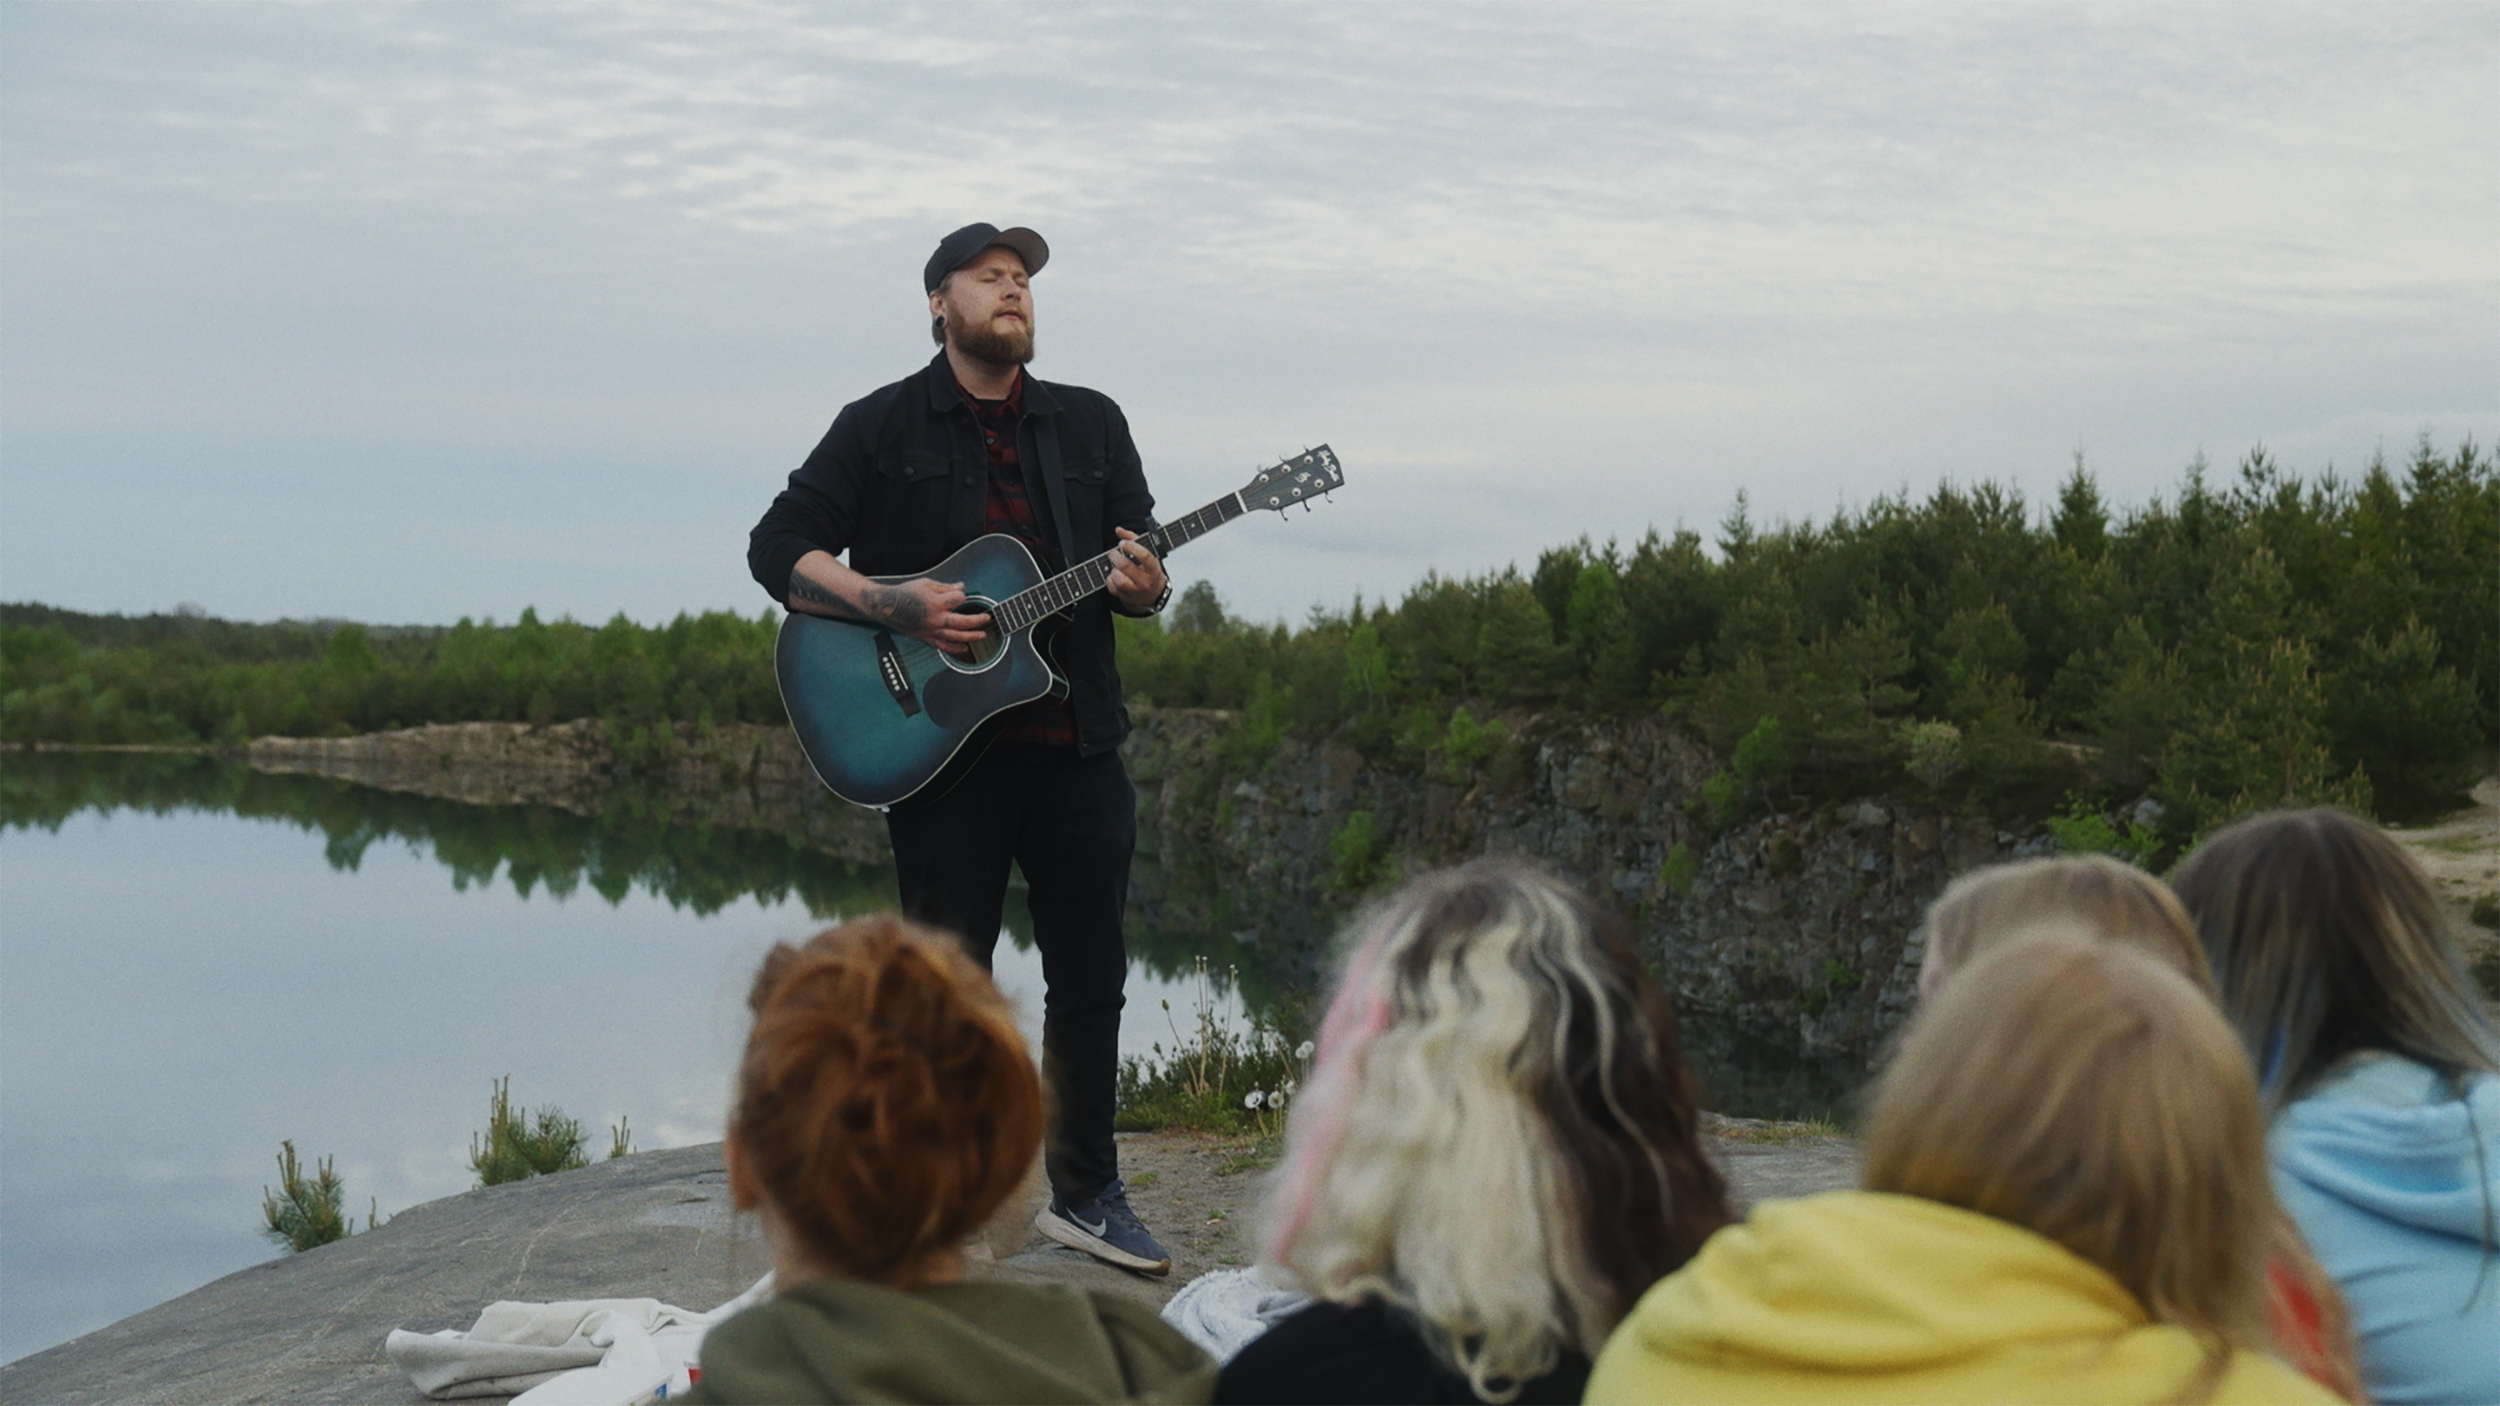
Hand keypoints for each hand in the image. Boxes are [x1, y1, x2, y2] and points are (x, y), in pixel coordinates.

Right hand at [864, 577, 991, 655]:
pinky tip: (965, 649)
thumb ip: (945, 587)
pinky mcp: (925, 638)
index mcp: (935, 602)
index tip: (962, 595)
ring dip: (971, 637)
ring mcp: (930, 630)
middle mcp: (935, 618)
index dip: (962, 596)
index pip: (959, 599)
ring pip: (955, 637)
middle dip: (978, 620)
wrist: (886, 606)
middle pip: (962, 621)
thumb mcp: (926, 583)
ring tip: (983, 636)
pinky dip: (955, 649)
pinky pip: (943, 646)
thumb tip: (962, 587)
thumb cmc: (905, 593)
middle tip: (987, 618)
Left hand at [1105, 528, 1165, 610]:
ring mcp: (1136, 591)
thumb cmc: (1149, 570)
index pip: (1144, 555)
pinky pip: (1112, 588)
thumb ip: (1134, 539)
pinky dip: (1110, 580)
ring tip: (1115, 566)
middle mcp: (1146, 581)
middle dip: (1115, 556)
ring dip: (1113, 570)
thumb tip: (1118, 530)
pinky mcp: (1126, 598)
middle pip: (1126, 566)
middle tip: (1113, 553)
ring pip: (1118, 579)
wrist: (1153, 594)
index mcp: (1154, 568)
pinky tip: (1114, 575)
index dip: (1131, 547)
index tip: (1123, 543)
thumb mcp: (1148, 554)